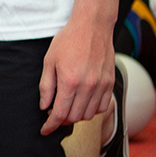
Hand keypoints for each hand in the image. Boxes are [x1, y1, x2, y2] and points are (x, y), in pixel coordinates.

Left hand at [40, 14, 116, 134]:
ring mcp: (101, 85)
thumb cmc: (68, 41)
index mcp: (69, 82)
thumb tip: (44, 107)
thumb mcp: (49, 62)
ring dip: (76, 116)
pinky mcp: (110, 82)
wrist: (92, 26)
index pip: (59, 114)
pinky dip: (92, 110)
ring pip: (89, 115)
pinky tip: (83, 102)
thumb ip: (46, 86)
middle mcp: (87, 86)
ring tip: (68, 106)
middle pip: (74, 118)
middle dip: (61, 120)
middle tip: (53, 113)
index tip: (45, 130)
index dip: (50, 125)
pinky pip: (102, 107)